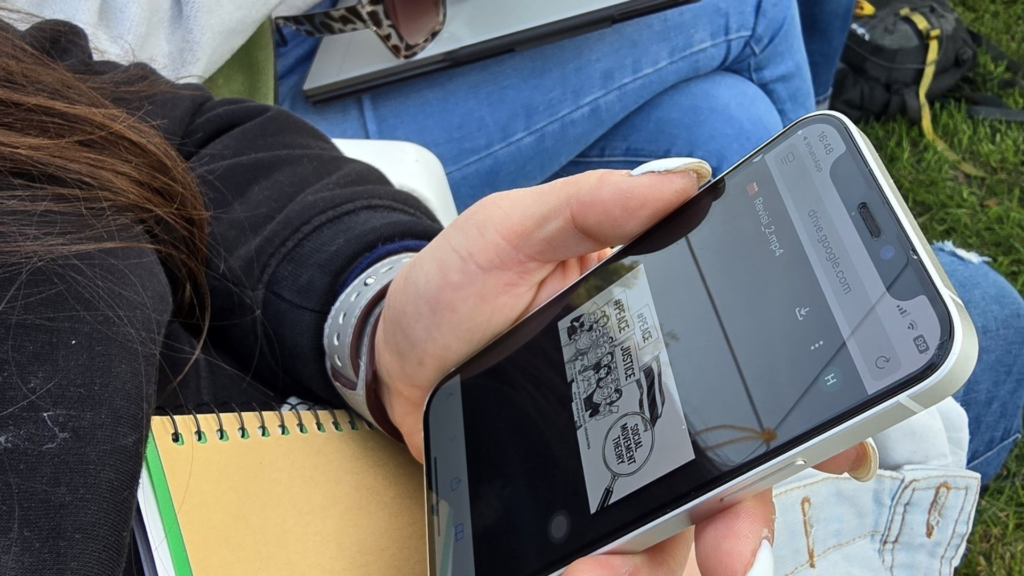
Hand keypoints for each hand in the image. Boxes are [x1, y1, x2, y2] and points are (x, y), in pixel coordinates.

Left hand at [373, 160, 877, 574]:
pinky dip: (614, 565)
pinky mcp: (577, 495)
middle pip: (732, 466)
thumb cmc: (457, 283)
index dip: (811, 411)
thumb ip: (591, 203)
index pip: (754, 367)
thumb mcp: (516, 227)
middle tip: (732, 544)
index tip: (838, 448)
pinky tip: (588, 568)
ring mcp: (618, 452)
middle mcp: (656, 397)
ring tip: (615, 564)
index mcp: (663, 326)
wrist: (394, 352)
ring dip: (673, 551)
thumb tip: (685, 183)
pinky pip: (617, 543)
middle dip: (745, 512)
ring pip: (679, 521)